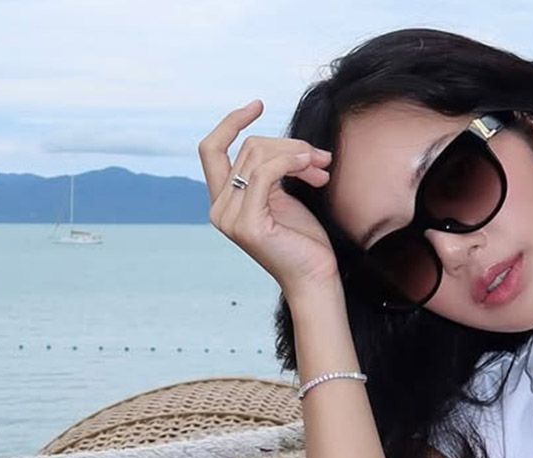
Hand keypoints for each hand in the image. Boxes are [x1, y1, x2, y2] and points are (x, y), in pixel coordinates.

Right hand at [199, 98, 340, 299]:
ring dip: (296, 154)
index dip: (230, 122)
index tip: (258, 105)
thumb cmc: (304, 241)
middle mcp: (220, 209)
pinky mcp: (248, 225)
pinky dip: (290, 162)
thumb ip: (274, 170)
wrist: (316, 278)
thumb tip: (290, 143)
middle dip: (289, 146)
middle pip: (248, 148)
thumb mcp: (284, 196)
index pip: (211, 149)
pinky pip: (265, 172)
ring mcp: (230, 218)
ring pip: (258, 156)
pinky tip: (310, 167)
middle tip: (320, 159)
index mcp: (224, 201)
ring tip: (321, 166)